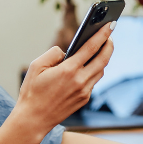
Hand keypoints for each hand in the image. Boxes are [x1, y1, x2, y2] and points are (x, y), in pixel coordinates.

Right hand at [9, 23, 114, 142]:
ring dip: (103, 58)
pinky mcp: (84, 99)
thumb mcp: (36, 66)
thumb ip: (53, 53)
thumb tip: (67, 51)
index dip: (103, 34)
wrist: (33, 119)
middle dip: (109, 44)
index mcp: (68, 70)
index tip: (110, 24)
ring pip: (100, 70)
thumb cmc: (32, 91)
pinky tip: (91, 64)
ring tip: (102, 47)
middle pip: (103, 59)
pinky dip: (94, 70)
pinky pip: (93, 81)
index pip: (91, 47)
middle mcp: (80, 81)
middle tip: (110, 34)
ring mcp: (84, 91)